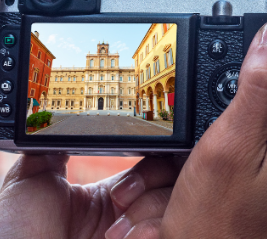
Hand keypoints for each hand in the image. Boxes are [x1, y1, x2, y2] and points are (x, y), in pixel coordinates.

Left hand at [0, 154, 184, 238]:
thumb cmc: (15, 235)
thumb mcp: (31, 181)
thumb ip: (52, 145)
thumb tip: (60, 115)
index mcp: (113, 194)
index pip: (153, 158)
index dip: (152, 152)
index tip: (138, 156)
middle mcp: (133, 212)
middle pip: (173, 173)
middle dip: (153, 175)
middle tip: (118, 197)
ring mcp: (142, 232)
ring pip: (176, 199)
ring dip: (146, 208)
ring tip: (112, 232)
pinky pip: (172, 229)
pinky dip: (151, 229)